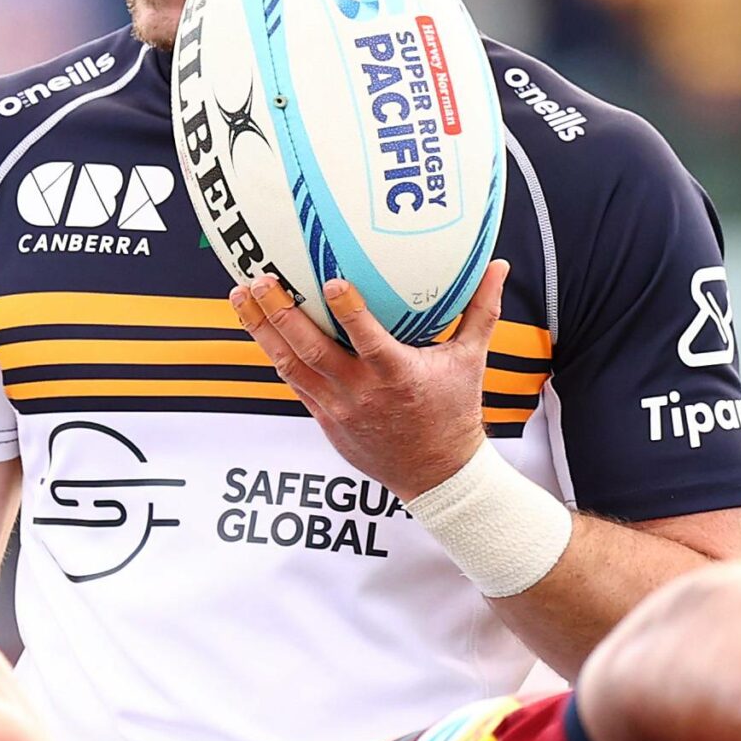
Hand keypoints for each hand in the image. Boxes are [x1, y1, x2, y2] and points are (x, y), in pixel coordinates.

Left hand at [229, 261, 508, 500]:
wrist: (436, 474)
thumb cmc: (455, 411)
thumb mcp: (471, 360)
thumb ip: (481, 310)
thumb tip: (500, 265)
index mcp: (398, 375)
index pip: (368, 340)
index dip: (348, 310)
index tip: (331, 280)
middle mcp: (362, 392)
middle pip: (312, 350)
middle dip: (282, 313)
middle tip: (262, 277)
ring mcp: (338, 408)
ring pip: (290, 366)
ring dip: (262, 329)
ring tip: (241, 294)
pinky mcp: (325, 419)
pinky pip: (292, 382)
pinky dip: (273, 352)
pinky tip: (256, 324)